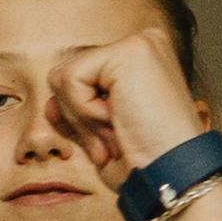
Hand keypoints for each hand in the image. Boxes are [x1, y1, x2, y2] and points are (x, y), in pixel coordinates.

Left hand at [41, 32, 209, 199]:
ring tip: (120, 131)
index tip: (117, 141)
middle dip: (82, 119)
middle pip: (68, 76)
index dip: (83, 118)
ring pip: (65, 78)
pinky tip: (120, 120)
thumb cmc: (144, 164)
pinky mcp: (129, 52)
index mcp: (140, 61)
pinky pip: (70, 80)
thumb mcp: (102, 133)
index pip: (80, 79)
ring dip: (84, 118)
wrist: (171, 177)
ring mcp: (139, 43)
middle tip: (117, 139)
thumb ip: (75, 111)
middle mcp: (143, 44)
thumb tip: (50, 103)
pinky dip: (85, 112)